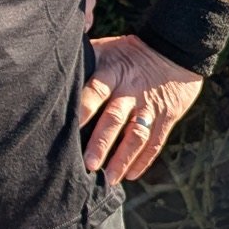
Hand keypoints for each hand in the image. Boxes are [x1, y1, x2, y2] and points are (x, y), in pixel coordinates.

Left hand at [79, 35, 202, 184]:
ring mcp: (150, 106)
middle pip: (115, 118)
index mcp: (113, 72)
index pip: (96, 91)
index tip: (69, 128)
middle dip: (101, 143)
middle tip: (89, 164)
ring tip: (109, 178)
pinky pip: (155, 142)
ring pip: (136, 136)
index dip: (84, 109)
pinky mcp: (167, 117)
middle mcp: (131, 91)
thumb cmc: (129, 53)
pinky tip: (130, 175)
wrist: (175, 51)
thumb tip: (52, 67)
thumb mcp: (107, 49)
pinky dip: (143, 161)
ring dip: (123, 159)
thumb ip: (85, 61)